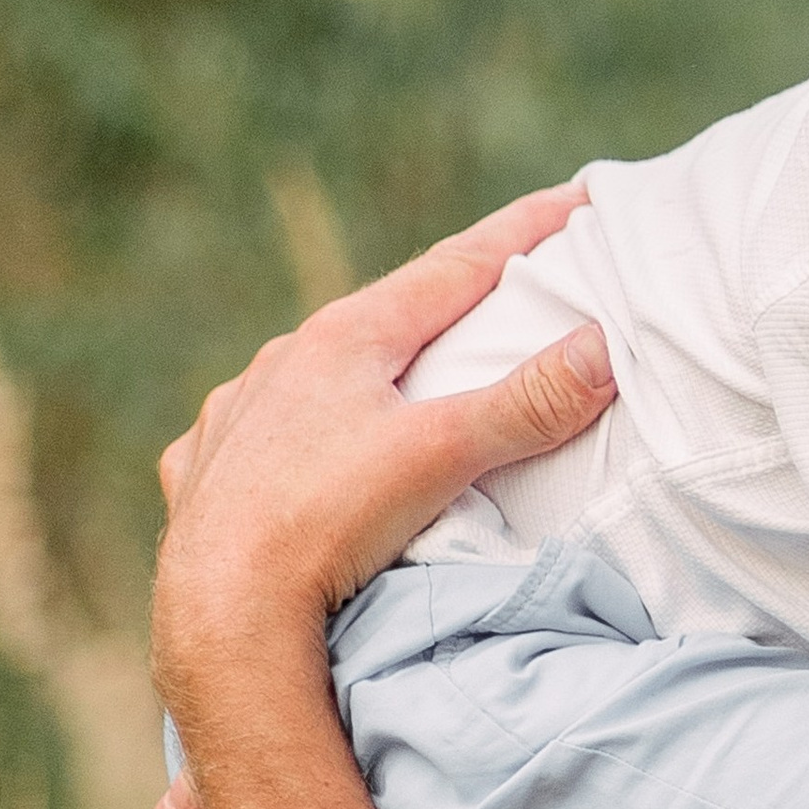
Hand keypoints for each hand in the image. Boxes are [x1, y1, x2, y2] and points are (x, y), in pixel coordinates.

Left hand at [152, 187, 613, 722]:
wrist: (219, 609)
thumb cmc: (326, 523)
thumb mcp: (441, 455)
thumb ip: (526, 403)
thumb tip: (604, 347)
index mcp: (346, 338)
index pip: (455, 266)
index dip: (522, 231)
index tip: (577, 199)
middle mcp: (282, 361)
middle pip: (382, 315)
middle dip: (440, 302)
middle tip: (493, 287)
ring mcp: (236, 416)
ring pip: (309, 374)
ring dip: (357, 369)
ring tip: (388, 382)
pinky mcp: (205, 474)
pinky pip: (250, 436)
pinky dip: (284, 433)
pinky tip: (286, 454)